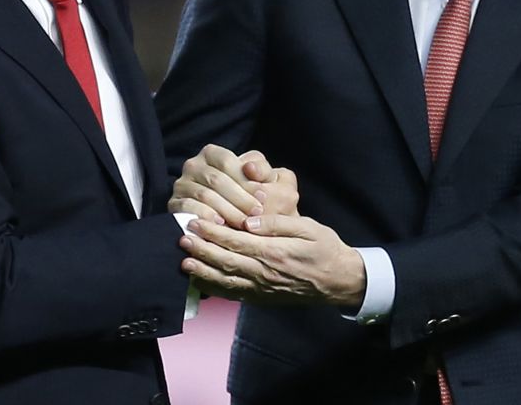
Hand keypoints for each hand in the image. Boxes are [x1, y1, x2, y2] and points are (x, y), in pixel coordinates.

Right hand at [169, 144, 298, 227]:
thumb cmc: (247, 191)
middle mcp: (193, 165)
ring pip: (204, 195)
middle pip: (216, 179)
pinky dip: (205, 216)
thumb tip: (251, 169)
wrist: (229, 213)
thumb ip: (261, 171)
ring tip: (242, 222)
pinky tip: (220, 225)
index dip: (246, 180)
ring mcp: (181, 184)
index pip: (227, 162)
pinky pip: (187, 208)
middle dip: (239, 198)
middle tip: (256, 213)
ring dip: (226, 210)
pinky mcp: (174, 203)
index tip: (263, 197)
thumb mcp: (258, 177)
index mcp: (211, 153)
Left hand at [178, 214, 363, 307]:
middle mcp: (265, 274)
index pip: (236, 242)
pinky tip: (200, 281)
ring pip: (226, 281)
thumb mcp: (308, 227)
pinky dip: (215, 289)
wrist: (339, 281)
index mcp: (274, 253)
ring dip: (203, 271)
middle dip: (201, 250)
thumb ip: (276, 223)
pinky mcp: (261, 298)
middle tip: (181, 238)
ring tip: (183, 261)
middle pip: (225, 262)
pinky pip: (234, 295)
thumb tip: (247, 220)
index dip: (213, 232)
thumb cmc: (325, 248)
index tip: (195, 222)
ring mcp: (262, 289)